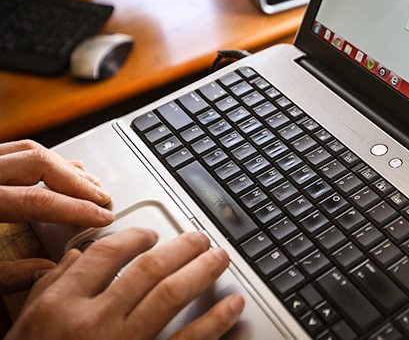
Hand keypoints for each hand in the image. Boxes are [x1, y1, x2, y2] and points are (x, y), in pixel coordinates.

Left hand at [0, 140, 113, 293]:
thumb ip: (8, 273)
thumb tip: (47, 271)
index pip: (39, 199)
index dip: (77, 208)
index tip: (103, 217)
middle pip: (40, 163)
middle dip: (78, 181)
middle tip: (103, 198)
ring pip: (30, 149)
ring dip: (64, 166)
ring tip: (88, 183)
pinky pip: (16, 149)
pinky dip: (43, 158)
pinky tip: (58, 172)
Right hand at [6, 228, 244, 339]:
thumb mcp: (27, 324)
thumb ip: (53, 286)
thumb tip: (77, 258)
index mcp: (61, 304)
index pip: (107, 254)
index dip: (135, 237)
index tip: (152, 234)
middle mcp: (94, 320)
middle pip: (147, 269)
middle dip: (181, 248)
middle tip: (201, 239)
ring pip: (171, 295)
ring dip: (202, 271)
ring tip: (220, 258)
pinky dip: (216, 320)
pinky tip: (233, 305)